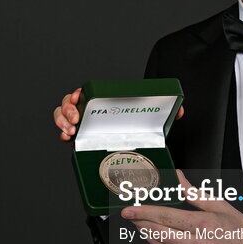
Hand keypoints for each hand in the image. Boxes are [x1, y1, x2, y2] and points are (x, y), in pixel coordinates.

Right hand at [53, 87, 184, 141]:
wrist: (136, 151)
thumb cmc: (141, 129)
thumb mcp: (153, 119)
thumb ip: (167, 113)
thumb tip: (180, 110)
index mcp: (106, 102)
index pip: (87, 92)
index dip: (78, 93)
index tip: (79, 96)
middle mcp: (92, 112)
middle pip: (69, 103)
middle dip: (67, 109)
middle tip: (75, 119)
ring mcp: (85, 126)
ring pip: (63, 117)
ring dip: (62, 121)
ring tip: (70, 131)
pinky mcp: (82, 140)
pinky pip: (65, 133)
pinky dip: (63, 134)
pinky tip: (67, 138)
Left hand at [120, 170, 242, 243]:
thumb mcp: (221, 206)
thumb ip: (194, 193)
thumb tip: (179, 180)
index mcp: (201, 225)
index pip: (162, 216)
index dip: (141, 212)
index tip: (129, 209)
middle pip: (155, 232)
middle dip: (138, 222)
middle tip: (130, 214)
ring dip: (146, 234)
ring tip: (140, 223)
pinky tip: (156, 237)